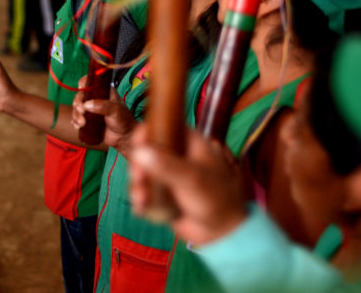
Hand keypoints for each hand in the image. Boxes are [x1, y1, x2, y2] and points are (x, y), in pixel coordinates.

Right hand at [71, 75, 136, 148]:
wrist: (123, 137)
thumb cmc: (123, 120)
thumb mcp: (116, 110)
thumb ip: (103, 106)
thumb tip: (87, 104)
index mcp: (104, 91)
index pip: (91, 82)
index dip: (84, 83)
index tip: (81, 88)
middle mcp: (96, 98)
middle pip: (80, 96)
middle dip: (77, 104)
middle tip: (82, 111)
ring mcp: (91, 110)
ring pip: (77, 108)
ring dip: (76, 115)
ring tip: (82, 123)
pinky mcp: (87, 120)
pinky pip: (76, 119)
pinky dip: (74, 122)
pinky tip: (78, 126)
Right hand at [129, 125, 248, 246]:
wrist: (223, 232)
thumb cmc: (217, 198)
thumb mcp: (193, 178)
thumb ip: (166, 165)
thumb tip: (139, 151)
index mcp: (190, 143)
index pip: (165, 127)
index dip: (148, 133)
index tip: (137, 144)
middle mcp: (178, 157)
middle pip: (148, 152)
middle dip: (139, 167)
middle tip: (139, 178)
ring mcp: (170, 177)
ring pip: (144, 175)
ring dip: (139, 186)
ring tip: (142, 199)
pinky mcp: (164, 196)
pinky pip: (146, 193)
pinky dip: (142, 200)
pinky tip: (142, 208)